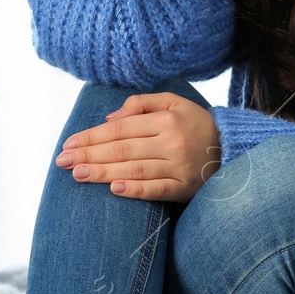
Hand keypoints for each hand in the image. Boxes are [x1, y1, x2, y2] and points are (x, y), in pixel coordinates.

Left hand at [55, 91, 220, 202]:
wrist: (232, 149)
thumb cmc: (195, 124)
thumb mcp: (174, 103)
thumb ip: (142, 104)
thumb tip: (109, 118)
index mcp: (167, 119)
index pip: (121, 128)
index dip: (92, 136)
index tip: (69, 143)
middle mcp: (172, 142)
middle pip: (123, 149)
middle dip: (89, 155)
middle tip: (62, 161)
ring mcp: (179, 166)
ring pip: (135, 169)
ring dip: (103, 173)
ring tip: (78, 174)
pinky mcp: (185, 188)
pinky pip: (157, 190)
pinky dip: (136, 190)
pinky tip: (114, 189)